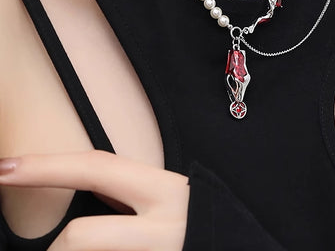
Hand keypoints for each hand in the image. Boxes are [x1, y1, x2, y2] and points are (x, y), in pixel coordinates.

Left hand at [0, 150, 189, 250]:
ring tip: (92, 249)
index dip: (45, 167)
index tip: (4, 167)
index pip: (95, 169)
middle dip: (55, 250)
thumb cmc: (199, 222)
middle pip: (79, 239)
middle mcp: (161, 227)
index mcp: (164, 192)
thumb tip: (77, 183)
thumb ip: (128, 192)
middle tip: (52, 250)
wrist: (236, 248)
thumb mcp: (166, 197)